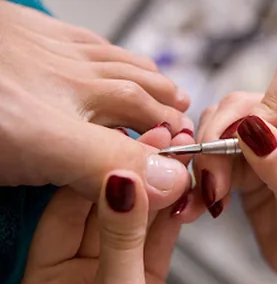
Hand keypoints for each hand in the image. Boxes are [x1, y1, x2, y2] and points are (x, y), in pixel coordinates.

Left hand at [0, 1, 191, 206]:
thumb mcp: (47, 147)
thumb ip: (110, 162)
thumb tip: (170, 180)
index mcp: (84, 91)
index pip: (145, 110)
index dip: (170, 127)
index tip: (186, 142)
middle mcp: (71, 65)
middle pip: (132, 79)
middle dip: (161, 94)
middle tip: (181, 105)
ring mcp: (43, 47)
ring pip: (106, 56)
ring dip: (136, 68)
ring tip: (157, 77)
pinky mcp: (16, 36)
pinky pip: (72, 38)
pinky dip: (96, 46)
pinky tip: (96, 49)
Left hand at [14, 130, 187, 283]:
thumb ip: (119, 240)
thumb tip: (122, 183)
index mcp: (45, 282)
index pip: (68, 208)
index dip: (100, 174)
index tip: (129, 147)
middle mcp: (76, 276)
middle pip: (105, 210)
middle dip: (136, 176)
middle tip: (161, 147)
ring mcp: (115, 277)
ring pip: (136, 222)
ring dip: (160, 194)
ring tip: (179, 166)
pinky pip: (158, 241)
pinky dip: (174, 218)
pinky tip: (184, 198)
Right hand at [185, 55, 276, 283]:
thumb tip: (251, 129)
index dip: (267, 105)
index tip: (250, 144)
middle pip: (247, 101)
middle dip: (223, 137)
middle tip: (216, 182)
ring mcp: (272, 142)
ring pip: (224, 123)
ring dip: (209, 158)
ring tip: (212, 197)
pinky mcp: (249, 162)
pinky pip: (215, 153)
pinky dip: (203, 176)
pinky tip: (202, 205)